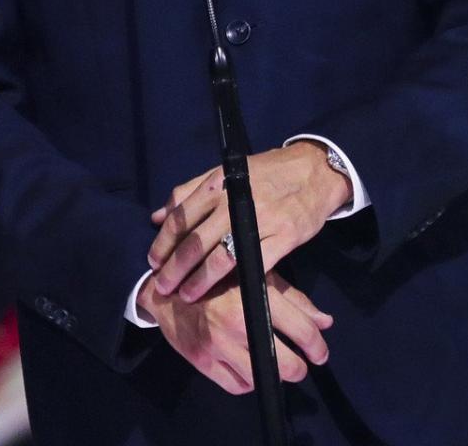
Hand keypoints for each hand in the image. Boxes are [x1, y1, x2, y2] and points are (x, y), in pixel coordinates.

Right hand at [138, 270, 333, 393]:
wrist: (169, 288)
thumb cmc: (221, 277)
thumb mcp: (258, 276)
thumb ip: (293, 299)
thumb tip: (325, 322)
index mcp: (255, 295)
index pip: (301, 329)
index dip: (317, 346)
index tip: (321, 353)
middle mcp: (238, 323)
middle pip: (284, 363)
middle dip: (299, 368)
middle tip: (301, 365)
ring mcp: (218, 345)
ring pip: (261, 377)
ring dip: (272, 374)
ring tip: (275, 364)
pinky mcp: (202, 361)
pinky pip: (236, 386)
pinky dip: (248, 380)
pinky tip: (250, 368)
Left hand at [148, 141, 351, 301]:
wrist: (314, 172)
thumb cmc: (267, 173)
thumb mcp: (227, 173)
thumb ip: (191, 192)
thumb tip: (157, 215)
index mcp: (219, 182)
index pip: (181, 216)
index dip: (163, 243)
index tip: (153, 262)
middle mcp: (236, 200)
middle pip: (196, 241)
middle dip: (174, 268)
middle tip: (161, 286)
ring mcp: (262, 220)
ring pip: (221, 256)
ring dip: (198, 280)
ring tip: (185, 295)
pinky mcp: (284, 237)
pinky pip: (254, 264)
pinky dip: (236, 282)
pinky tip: (224, 293)